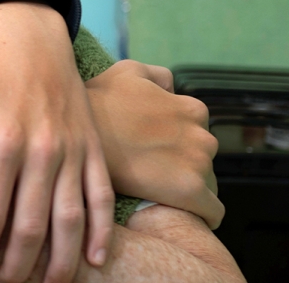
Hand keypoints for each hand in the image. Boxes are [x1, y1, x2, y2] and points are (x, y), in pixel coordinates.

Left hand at [0, 1, 114, 282]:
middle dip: (18, 264)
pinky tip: (94, 260)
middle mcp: (42, 151)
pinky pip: (102, 197)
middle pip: (32, 225)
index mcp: (3, 141)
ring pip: (71, 220)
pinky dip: (102, 232)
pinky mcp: (93, 150)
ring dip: (61, 261)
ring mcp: (73, 152)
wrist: (31, 40)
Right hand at [86, 60, 223, 228]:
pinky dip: (205, 214)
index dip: (175, 143)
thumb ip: (158, 77)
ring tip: (158, 193)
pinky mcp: (189, 191)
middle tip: (150, 173)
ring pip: (206, 184)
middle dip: (182, 166)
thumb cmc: (98, 104)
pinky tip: (188, 217)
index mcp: (191, 109)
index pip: (196, 133)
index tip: (154, 153)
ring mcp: (197, 163)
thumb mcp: (128, 72)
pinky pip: (212, 211)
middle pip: (202, 159)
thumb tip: (170, 89)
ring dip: (187, 188)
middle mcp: (201, 135)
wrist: (76, 139)